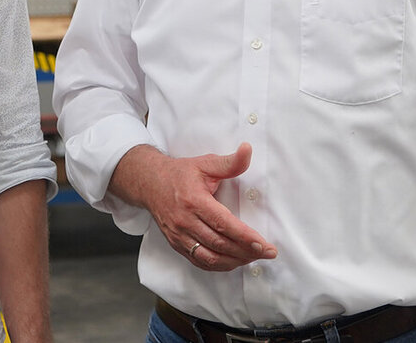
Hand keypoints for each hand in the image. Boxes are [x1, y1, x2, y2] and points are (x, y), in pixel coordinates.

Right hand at [109, 143, 276, 271]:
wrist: (149, 183)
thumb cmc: (179, 174)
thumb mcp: (205, 163)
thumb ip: (229, 162)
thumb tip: (247, 150)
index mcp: (194, 200)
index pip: (223, 224)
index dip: (245, 237)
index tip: (264, 245)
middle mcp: (185, 221)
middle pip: (219, 244)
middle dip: (246, 251)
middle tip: (266, 253)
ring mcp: (179, 235)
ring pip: (210, 257)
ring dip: (234, 261)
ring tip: (253, 257)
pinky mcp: (176, 244)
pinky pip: (199, 261)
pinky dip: (218, 265)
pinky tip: (233, 261)